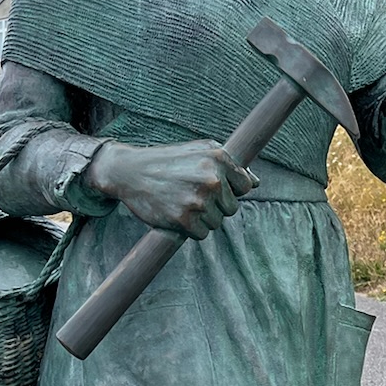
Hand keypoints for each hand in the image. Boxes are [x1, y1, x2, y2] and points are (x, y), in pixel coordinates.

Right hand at [88, 140, 257, 237]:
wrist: (130, 171)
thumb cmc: (167, 161)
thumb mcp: (199, 151)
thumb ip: (228, 164)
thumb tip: (255, 183)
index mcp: (218, 157)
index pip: (245, 186)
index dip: (231, 190)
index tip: (214, 188)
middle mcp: (212, 178)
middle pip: (231, 207)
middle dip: (215, 205)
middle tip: (191, 194)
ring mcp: (198, 200)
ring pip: (216, 222)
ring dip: (202, 218)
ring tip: (182, 202)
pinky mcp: (184, 220)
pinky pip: (202, 234)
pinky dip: (191, 229)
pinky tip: (177, 214)